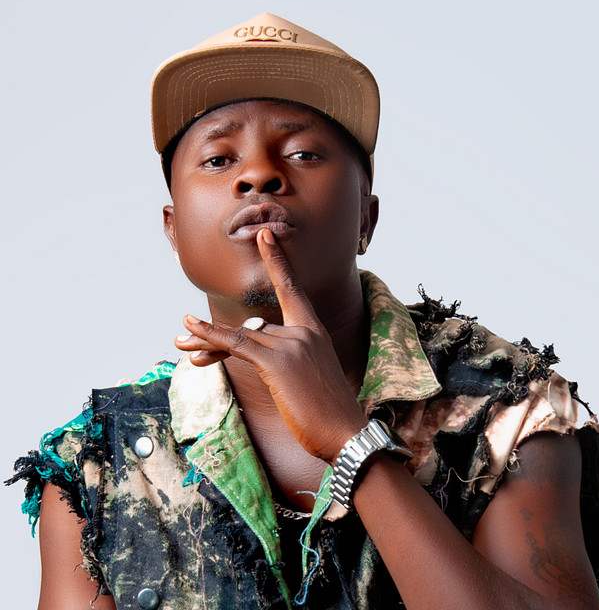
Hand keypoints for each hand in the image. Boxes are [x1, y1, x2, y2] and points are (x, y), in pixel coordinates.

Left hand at [174, 228, 367, 462]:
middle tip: (185, 330)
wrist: (346, 434)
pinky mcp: (277, 361)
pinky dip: (210, 336)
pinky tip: (190, 331)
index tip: (265, 236)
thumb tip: (253, 352)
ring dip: (207, 341)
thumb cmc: (330, 412)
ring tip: (181, 343)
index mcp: (314, 331)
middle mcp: (303, 331)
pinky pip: (236, 344)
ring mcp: (291, 344)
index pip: (292, 288)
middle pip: (252, 324)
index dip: (277, 260)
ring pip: (240, 336)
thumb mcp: (311, 377)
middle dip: (216, 334)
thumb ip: (285, 359)